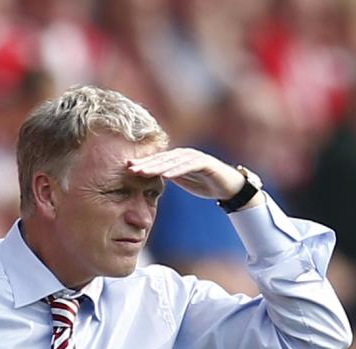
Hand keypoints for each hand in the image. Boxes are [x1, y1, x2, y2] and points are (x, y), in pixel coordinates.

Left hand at [126, 149, 255, 202]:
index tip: (127, 170)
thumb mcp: (183, 181)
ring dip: (157, 166)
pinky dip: (177, 170)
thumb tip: (152, 180)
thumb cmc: (204, 183)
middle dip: (145, 164)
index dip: (143, 165)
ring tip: (143, 172)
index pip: (157, 162)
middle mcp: (184, 155)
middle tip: (130, 169)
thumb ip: (169, 177)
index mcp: (177, 159)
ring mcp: (194, 157)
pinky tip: (165, 175)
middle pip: (162, 159)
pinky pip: (188, 165)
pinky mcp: (205, 163)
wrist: (228, 186)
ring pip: (172, 161)